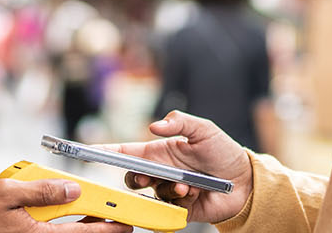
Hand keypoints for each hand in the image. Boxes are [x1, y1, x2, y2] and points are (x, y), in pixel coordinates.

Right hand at [0, 179, 129, 232]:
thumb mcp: (6, 193)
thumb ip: (42, 191)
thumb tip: (72, 188)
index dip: (109, 227)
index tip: (126, 222)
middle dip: (94, 225)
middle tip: (110, 213)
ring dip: (72, 222)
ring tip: (82, 206)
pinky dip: (52, 223)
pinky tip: (50, 208)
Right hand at [101, 111, 252, 223]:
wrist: (245, 182)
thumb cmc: (223, 152)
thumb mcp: (204, 130)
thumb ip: (180, 122)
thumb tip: (153, 125)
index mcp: (160, 152)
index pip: (126, 152)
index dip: (105, 152)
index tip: (87, 151)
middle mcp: (160, 172)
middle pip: (132, 177)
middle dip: (136, 178)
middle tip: (148, 178)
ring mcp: (168, 191)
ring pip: (150, 194)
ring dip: (166, 189)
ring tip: (186, 184)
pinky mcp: (178, 208)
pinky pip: (168, 207)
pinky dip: (180, 198)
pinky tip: (194, 191)